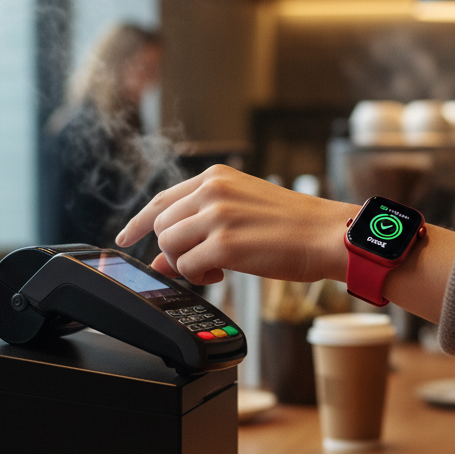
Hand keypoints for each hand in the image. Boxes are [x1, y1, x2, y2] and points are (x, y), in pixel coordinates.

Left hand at [115, 165, 353, 284]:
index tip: (127, 237)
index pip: (161, 199)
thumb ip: (201, 226)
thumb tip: (161, 258)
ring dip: (188, 264)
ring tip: (217, 267)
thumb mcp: (242, 212)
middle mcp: (212, 190)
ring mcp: (217, 216)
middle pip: (162, 227)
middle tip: (203, 263)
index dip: (139, 222)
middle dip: (175, 250)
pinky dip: (199, 276)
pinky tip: (223, 273)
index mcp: (216, 177)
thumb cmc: (294, 225)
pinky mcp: (224, 244)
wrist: (327, 234)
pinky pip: (187, 268)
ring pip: (170, 247)